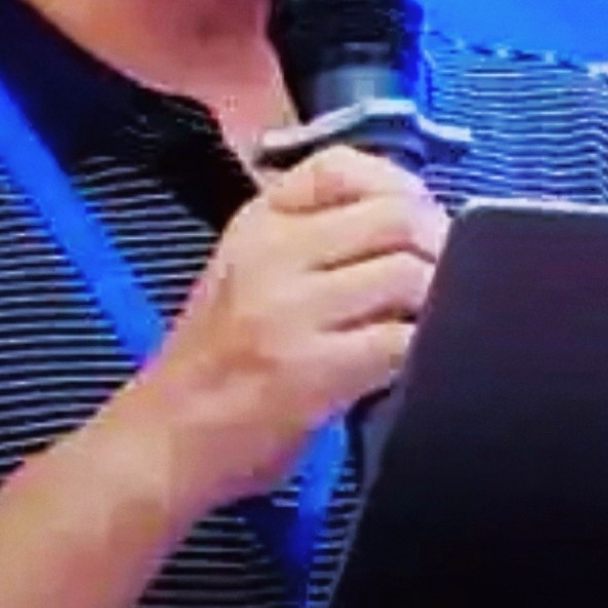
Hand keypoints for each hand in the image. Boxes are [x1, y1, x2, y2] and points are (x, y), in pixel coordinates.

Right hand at [111, 145, 449, 517]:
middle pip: (396, 217)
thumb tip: (415, 228)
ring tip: (429, 327)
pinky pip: (403, 341)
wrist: (163, 441)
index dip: (401, 188)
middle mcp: (272, 254)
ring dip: (439, 302)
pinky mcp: (312, 370)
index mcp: (257, 223)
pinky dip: (427, 350)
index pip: (344, 167)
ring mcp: (290, 311)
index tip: (417, 224)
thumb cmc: (213, 364)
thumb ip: (313, 242)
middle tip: (445, 282)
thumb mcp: (243, 274)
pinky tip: (414, 367)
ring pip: (409, 275)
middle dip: (439, 247)